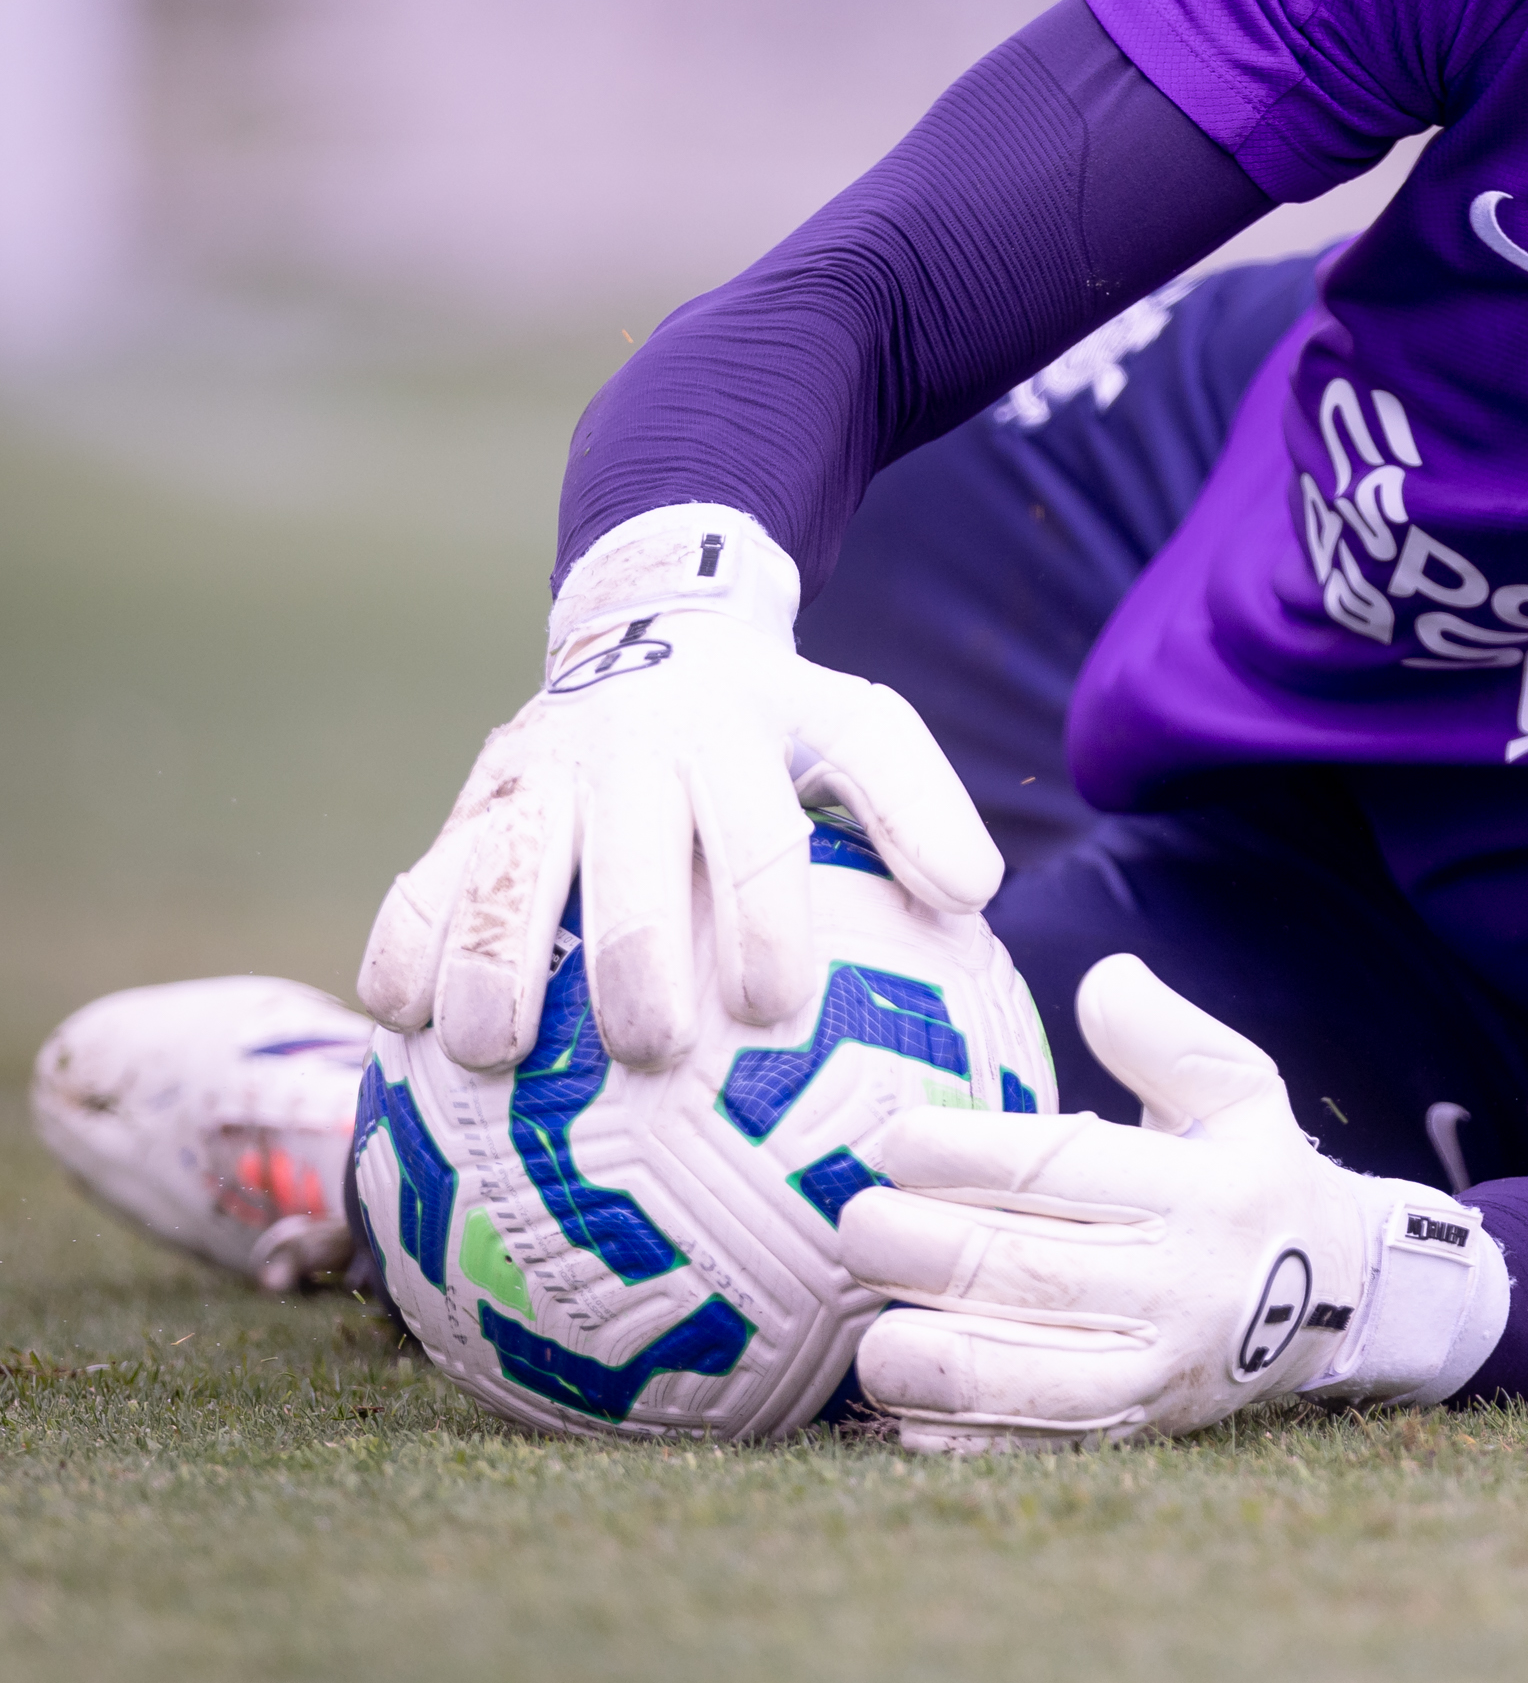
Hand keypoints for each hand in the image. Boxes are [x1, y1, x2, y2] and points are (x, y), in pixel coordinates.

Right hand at [357, 503, 1001, 1071]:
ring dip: (491, 964)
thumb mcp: (859, 728)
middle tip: (649, 1050)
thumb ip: (917, 805)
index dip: (764, 925)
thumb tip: (972, 896)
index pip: (755, 838)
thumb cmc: (773, 720)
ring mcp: (534, 777)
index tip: (774, 1008)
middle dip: (632, 959)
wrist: (649, 625)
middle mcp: (624, 751)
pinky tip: (401, 1026)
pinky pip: (415, 885)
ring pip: (496, 872)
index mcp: (729, 738)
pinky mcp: (467, 810)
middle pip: (622, 864)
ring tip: (493, 1057)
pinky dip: (401, 951)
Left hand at [843, 954, 1508, 1449]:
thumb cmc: (1252, 1172)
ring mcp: (1161, 1374)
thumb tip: (1101, 981)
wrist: (1331, 1298)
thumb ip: (1166, 1035)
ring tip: (866, 1336)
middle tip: (854, 1224)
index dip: (964, 1155)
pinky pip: (1040, 1447)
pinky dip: (965, 1438)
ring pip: (1029, 1380)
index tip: (895, 1140)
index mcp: (1205, 1193)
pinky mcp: (1139, 1433)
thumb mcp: (1239, 1086)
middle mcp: (1184, 1288)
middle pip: (1029, 1274)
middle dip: (922, 1250)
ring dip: (932, 1360)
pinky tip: (905, 1411)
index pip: (1063, 1171)